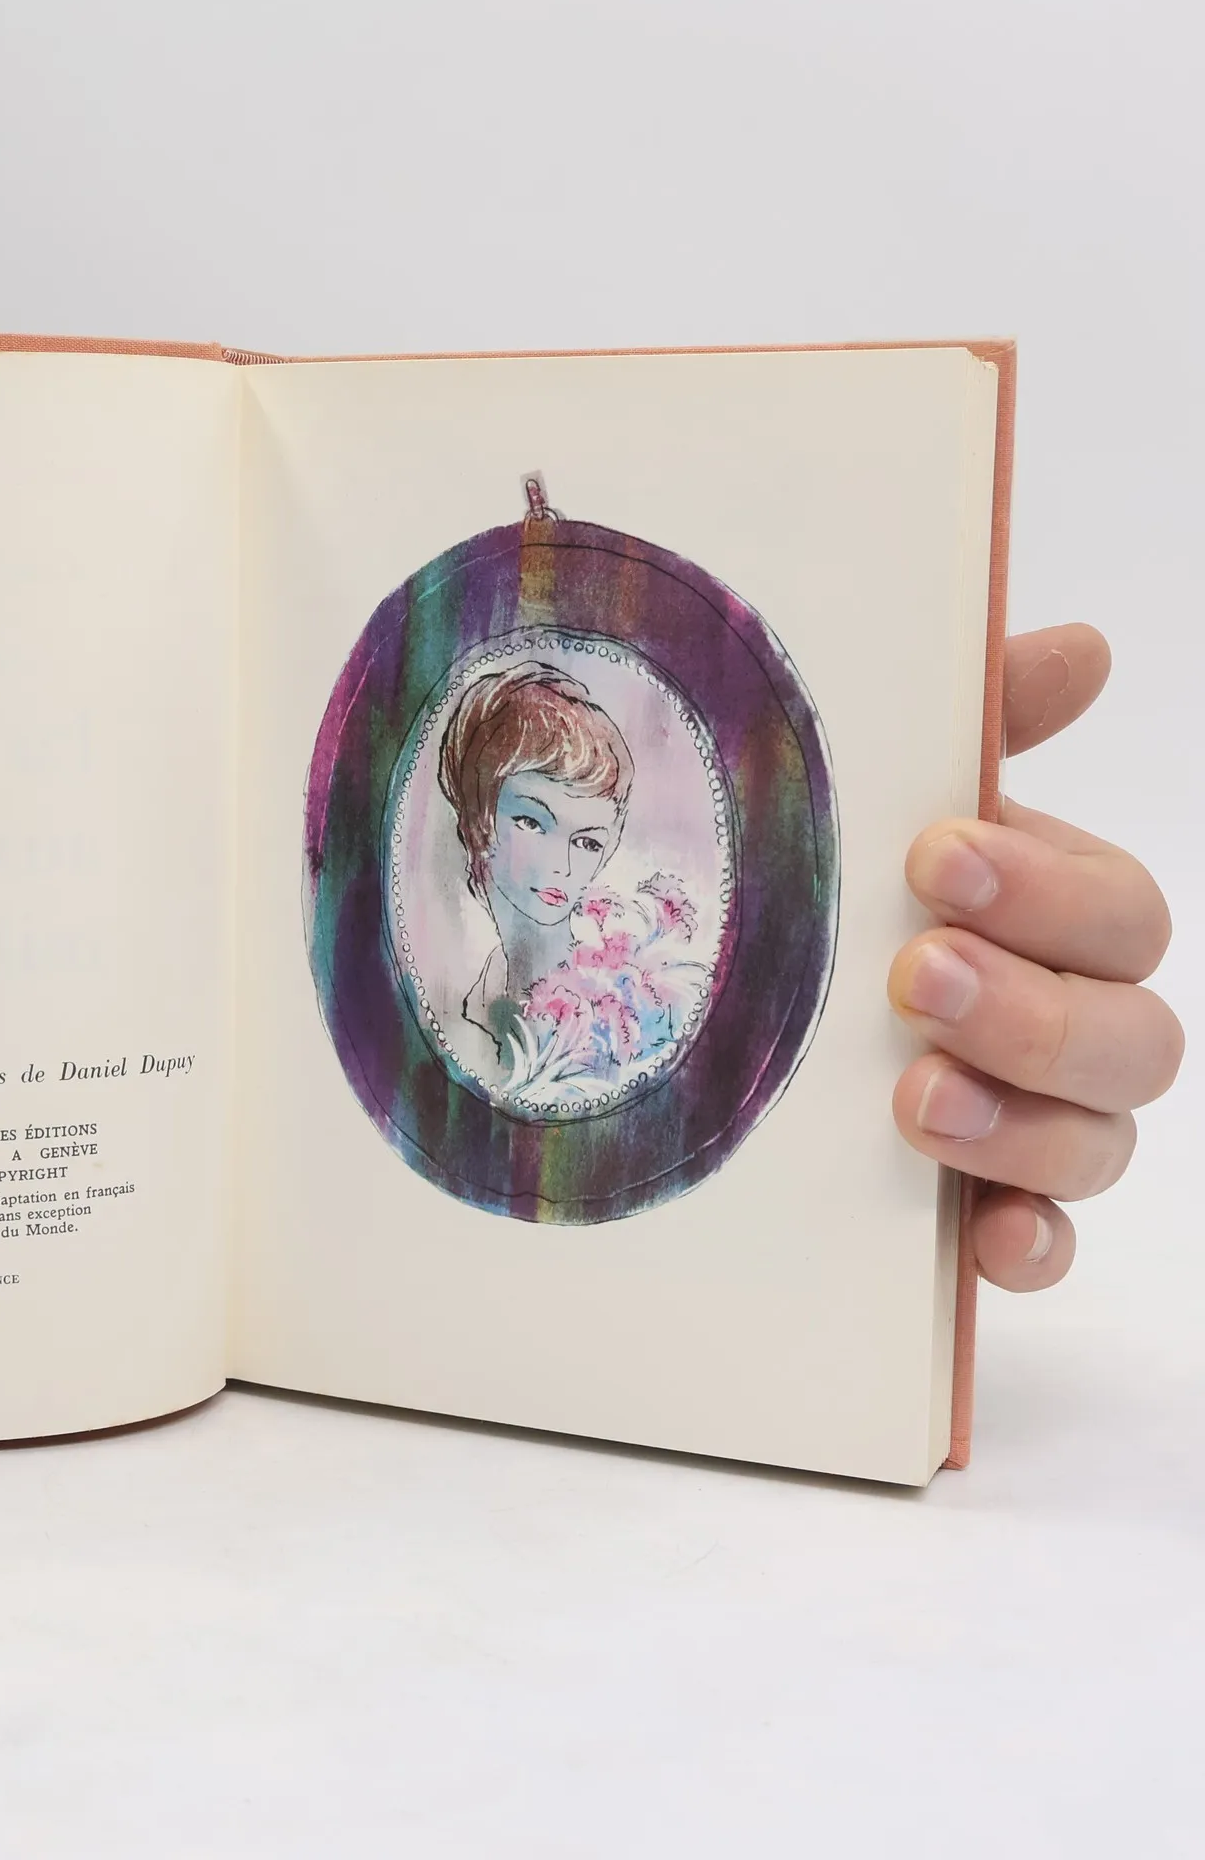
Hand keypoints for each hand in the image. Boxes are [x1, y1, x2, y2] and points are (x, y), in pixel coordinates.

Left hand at [889, 624, 1181, 1290]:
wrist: (759, 1005)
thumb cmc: (851, 887)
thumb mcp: (888, 801)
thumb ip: (982, 727)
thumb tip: (1084, 648)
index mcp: (1064, 918)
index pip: (1117, 909)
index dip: (1045, 887)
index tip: (934, 857)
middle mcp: (1079, 1022)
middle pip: (1132, 1035)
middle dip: (1030, 1008)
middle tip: (917, 977)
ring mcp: (1046, 1123)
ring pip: (1100, 1143)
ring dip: (1021, 1123)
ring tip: (914, 1096)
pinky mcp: (992, 1205)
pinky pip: (1046, 1243)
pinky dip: (1026, 1244)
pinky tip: (985, 1237)